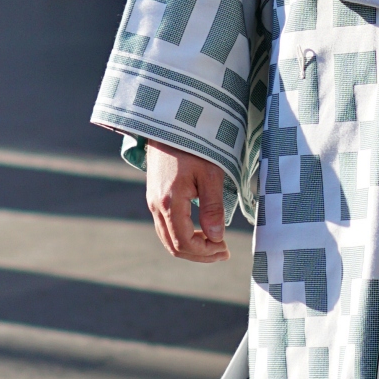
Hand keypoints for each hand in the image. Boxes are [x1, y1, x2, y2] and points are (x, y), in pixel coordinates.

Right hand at [145, 142, 228, 262]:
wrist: (168, 124)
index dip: (205, 252)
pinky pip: (166, 228)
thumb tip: (216, 237)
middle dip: (200, 254)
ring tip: (215, 245)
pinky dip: (183, 237)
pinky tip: (201, 232)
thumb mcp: (210, 174)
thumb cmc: (193, 146)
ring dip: (192, 247)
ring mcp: (153, 203)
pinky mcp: (155, 198)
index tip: (225, 249)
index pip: (184, 243)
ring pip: (168, 239)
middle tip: (224, 252)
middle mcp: (156, 206)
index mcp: (169, 202)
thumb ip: (212, 207)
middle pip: (174, 246)